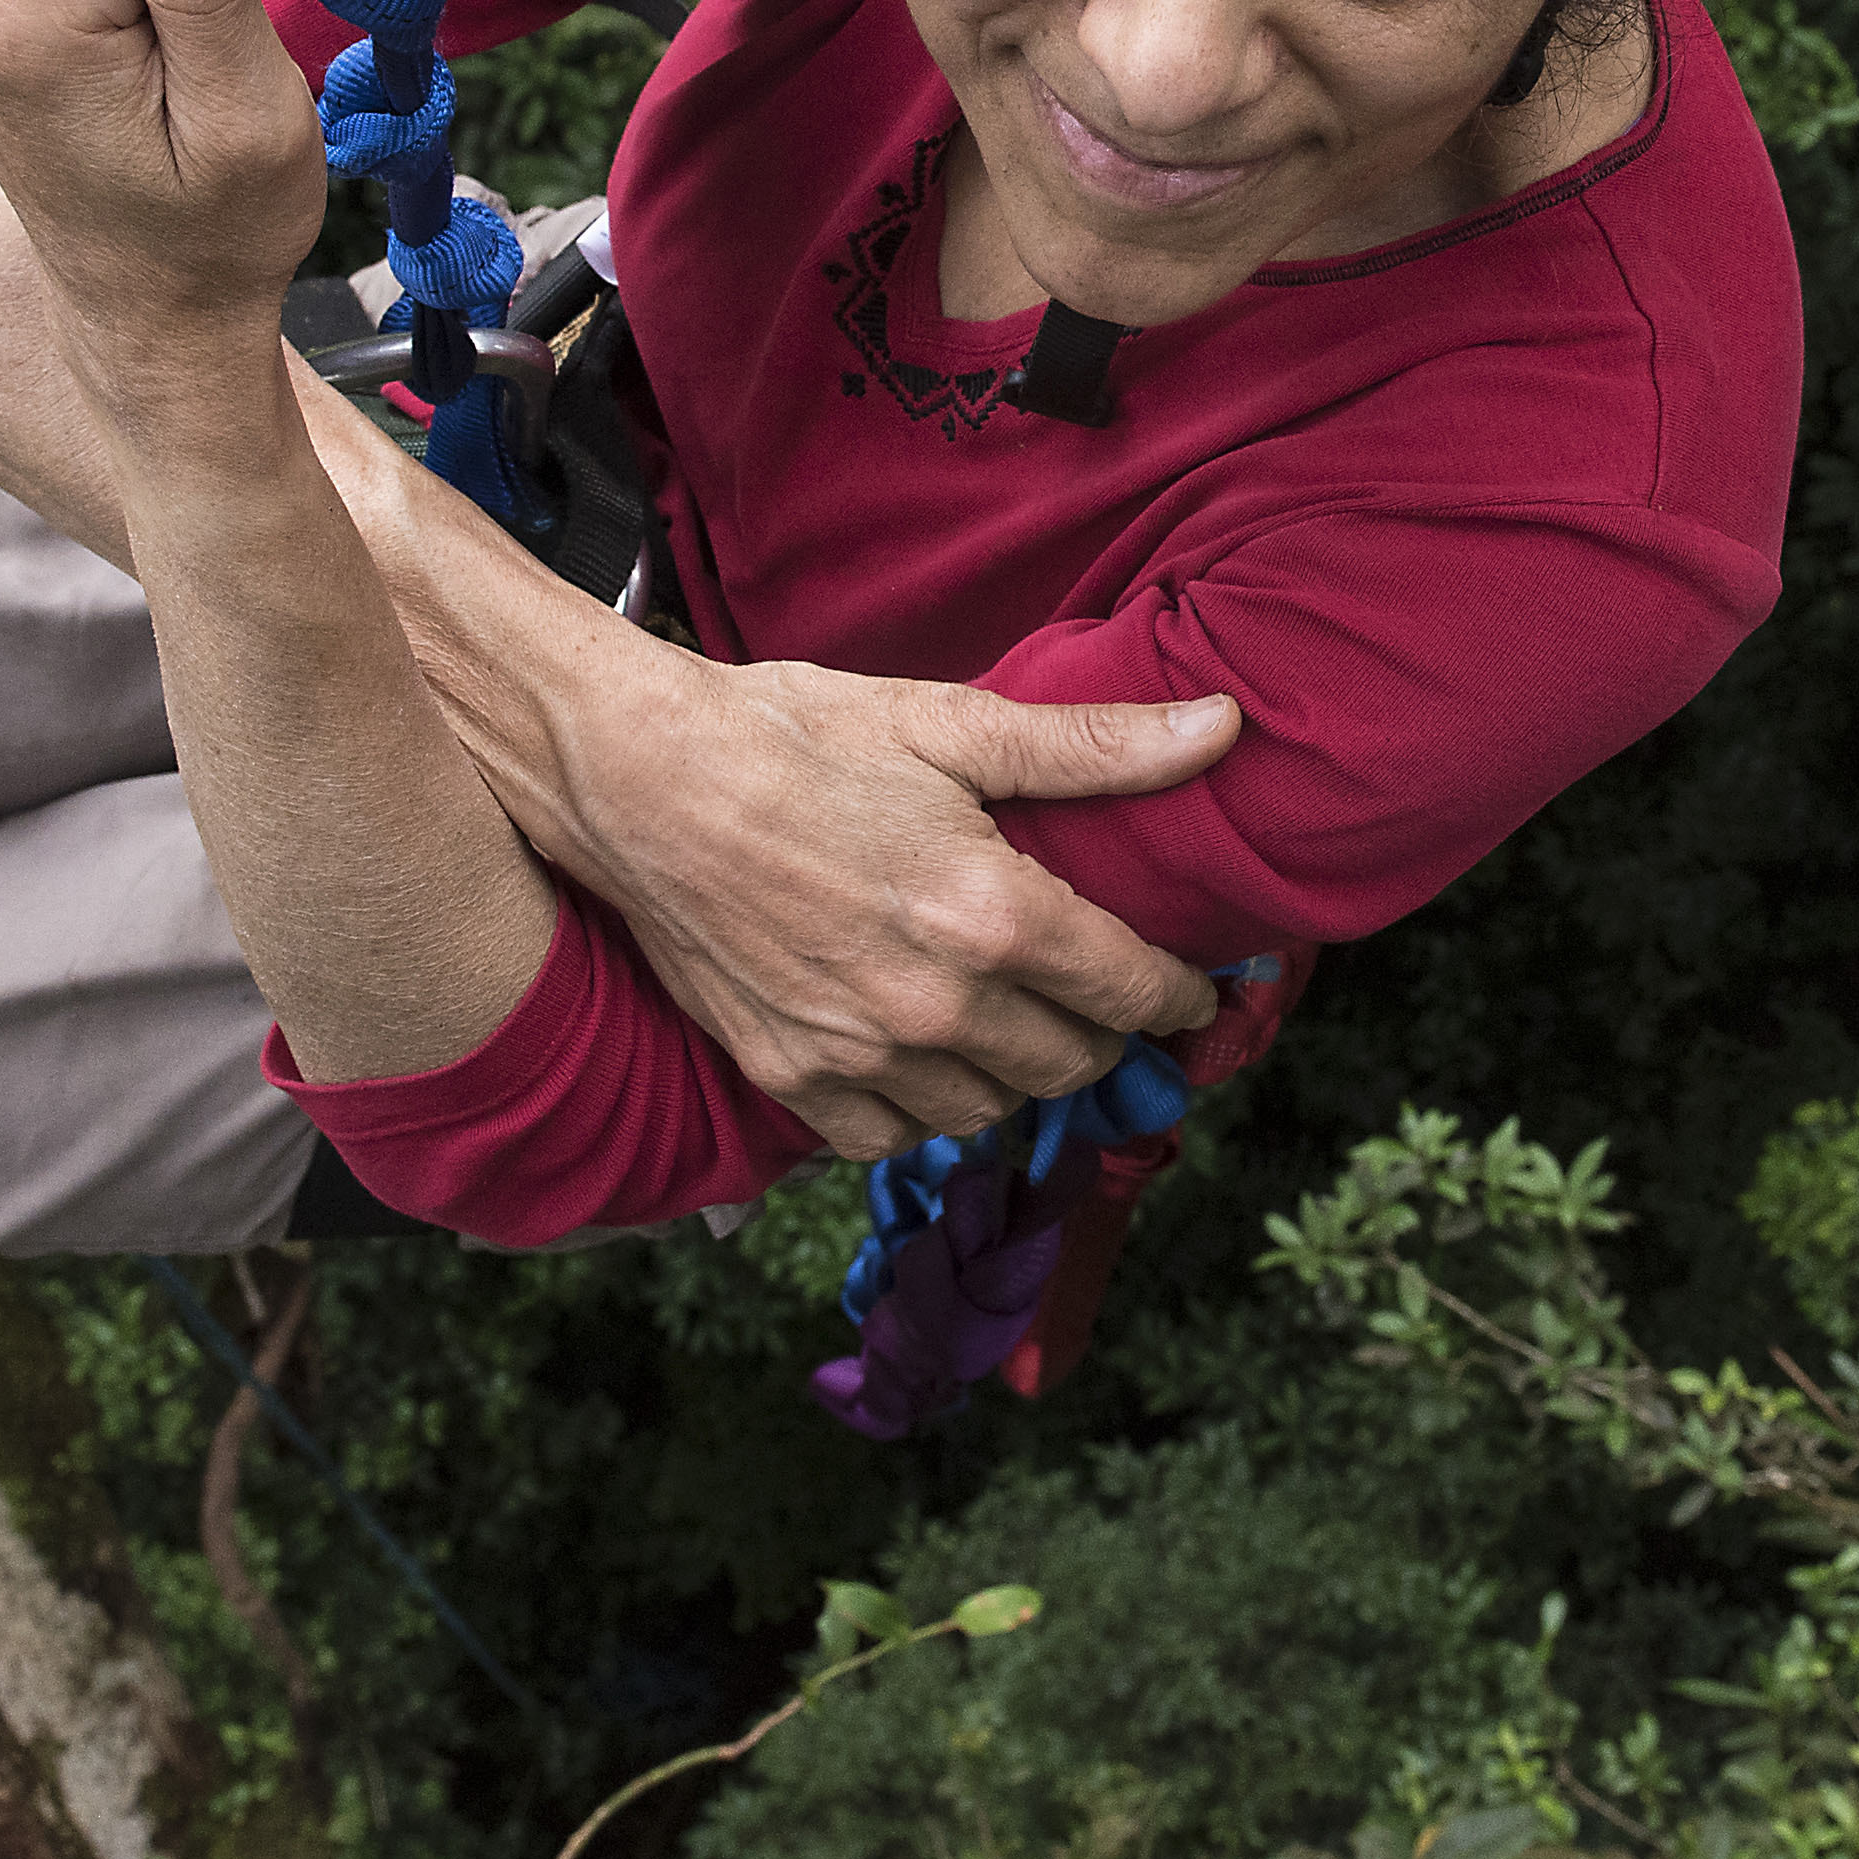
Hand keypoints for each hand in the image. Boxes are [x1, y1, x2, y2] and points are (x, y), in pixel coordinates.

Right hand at [546, 650, 1244, 1158]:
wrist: (638, 777)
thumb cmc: (793, 735)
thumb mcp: (949, 721)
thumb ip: (1092, 746)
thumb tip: (1220, 728)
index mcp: (990, 913)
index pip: (1132, 991)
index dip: (1180, 995)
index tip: (1194, 991)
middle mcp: (934, 1004)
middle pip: (1072, 1064)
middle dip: (1106, 1035)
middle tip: (1103, 999)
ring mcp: (857, 1053)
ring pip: (989, 1109)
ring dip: (1019, 1076)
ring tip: (1018, 1023)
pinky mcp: (789, 1076)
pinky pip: (892, 1137)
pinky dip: (925, 1107)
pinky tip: (927, 1056)